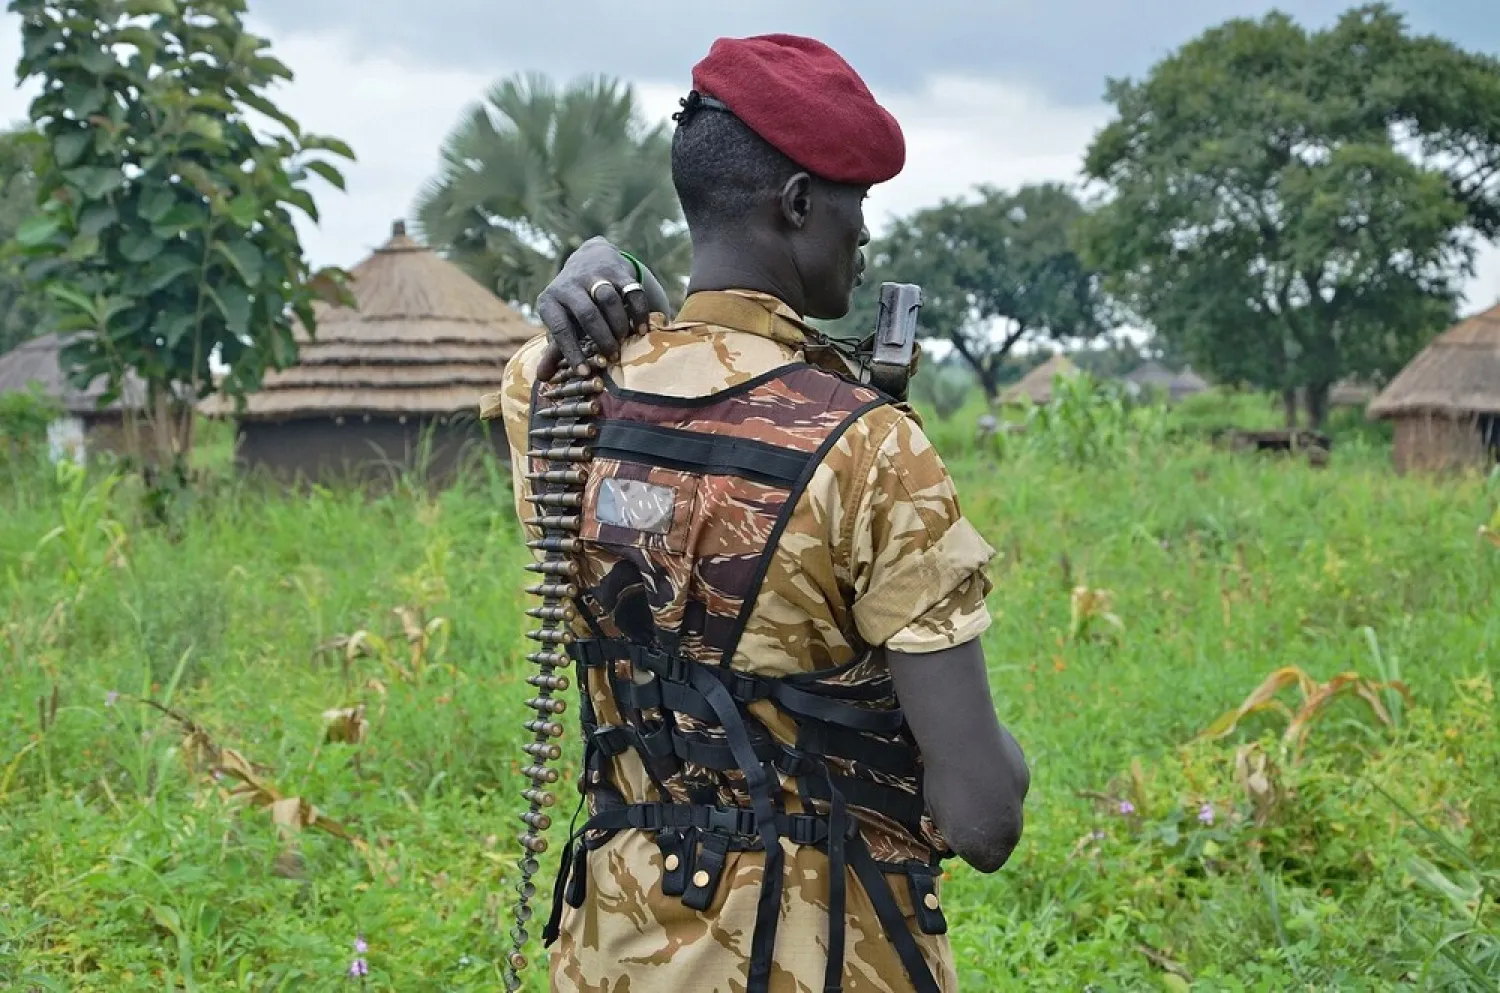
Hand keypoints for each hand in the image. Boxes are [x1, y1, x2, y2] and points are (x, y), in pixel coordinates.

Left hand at [535, 237, 651, 378]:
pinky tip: (641, 329)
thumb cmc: (573, 303)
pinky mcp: (618, 270)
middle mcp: (569, 285)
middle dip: (601, 338)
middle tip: (612, 356)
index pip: (560, 328)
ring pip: (609, 299)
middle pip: (587, 313)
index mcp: (550, 301)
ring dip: (619, 324)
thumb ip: (554, 349)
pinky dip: (639, 312)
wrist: (590, 260)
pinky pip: (631, 291)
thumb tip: (542, 378)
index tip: (584, 372)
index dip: (572, 352)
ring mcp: (594, 275)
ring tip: (624, 340)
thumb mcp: (561, 321)